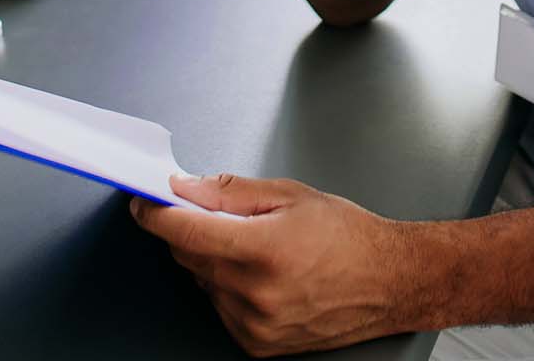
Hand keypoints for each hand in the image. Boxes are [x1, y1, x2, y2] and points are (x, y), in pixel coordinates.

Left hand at [129, 173, 424, 355]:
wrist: (388, 282)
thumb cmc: (348, 236)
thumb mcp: (291, 195)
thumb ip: (231, 192)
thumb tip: (186, 188)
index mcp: (263, 249)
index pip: (185, 232)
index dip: (157, 214)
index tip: (145, 203)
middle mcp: (255, 293)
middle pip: (190, 257)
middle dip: (195, 231)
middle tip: (224, 216)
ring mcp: (255, 324)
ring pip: (204, 283)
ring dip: (216, 262)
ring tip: (261, 249)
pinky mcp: (256, 345)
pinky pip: (221, 308)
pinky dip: (230, 289)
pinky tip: (264, 277)